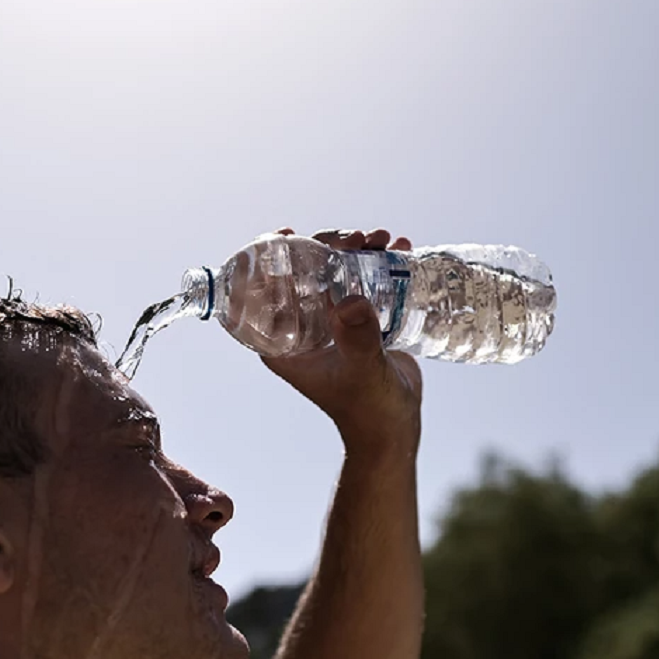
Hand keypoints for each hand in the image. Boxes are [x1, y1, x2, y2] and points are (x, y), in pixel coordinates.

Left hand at [260, 228, 422, 457]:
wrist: (395, 426)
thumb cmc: (369, 409)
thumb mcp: (361, 371)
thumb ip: (357, 340)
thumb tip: (352, 301)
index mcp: (282, 343)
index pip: (261, 292)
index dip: (268, 257)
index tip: (287, 232)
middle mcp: (301, 329)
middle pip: (301, 273)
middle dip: (325, 246)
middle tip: (355, 239)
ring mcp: (330, 322)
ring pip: (333, 272)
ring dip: (355, 250)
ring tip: (381, 240)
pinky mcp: (356, 320)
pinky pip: (359, 281)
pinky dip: (376, 263)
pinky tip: (397, 249)